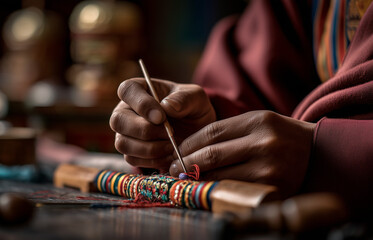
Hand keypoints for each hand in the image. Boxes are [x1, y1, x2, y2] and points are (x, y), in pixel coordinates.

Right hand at [110, 78, 215, 170]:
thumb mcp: (196, 98)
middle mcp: (125, 110)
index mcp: (139, 89)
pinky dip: (153, 160)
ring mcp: (124, 133)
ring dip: (150, 148)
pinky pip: (132, 159)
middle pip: (118, 120)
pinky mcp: (130, 152)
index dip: (141, 104)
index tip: (161, 116)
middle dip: (145, 130)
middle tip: (169, 133)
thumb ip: (184, 98)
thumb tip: (167, 106)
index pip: (127, 90)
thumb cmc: (192, 109)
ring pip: (123, 143)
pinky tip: (169, 154)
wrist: (197, 133)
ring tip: (172, 145)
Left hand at [169, 111, 315, 195]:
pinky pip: (235, 190)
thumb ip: (227, 132)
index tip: (174, 151)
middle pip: (211, 155)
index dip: (187, 144)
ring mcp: (269, 168)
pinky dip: (216, 190)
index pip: (211, 132)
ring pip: (220, 176)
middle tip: (172, 168)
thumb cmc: (280, 136)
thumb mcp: (258, 123)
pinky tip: (206, 188)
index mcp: (258, 121)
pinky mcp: (272, 189)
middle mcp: (264, 143)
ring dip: (197, 179)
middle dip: (186, 163)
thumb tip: (189, 148)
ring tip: (185, 179)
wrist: (319, 153)